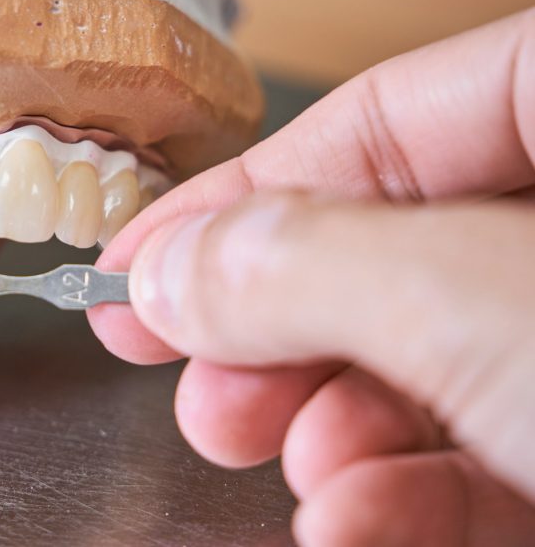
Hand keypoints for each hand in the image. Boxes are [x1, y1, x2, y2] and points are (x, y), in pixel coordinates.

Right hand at [91, 10, 534, 544]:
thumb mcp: (473, 299)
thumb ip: (310, 270)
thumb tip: (175, 274)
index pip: (377, 121)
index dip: (237, 192)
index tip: (135, 261)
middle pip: (388, 250)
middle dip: (273, 332)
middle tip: (188, 374)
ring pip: (428, 367)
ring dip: (334, 434)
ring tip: (283, 468)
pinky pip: (493, 456)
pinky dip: (410, 501)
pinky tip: (356, 527)